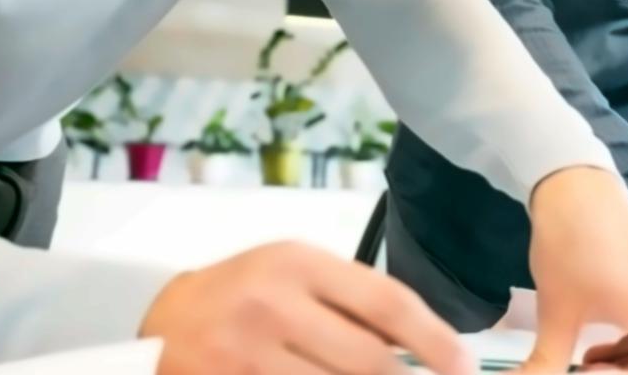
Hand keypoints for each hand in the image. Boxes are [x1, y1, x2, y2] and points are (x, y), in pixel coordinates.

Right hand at [141, 240, 471, 374]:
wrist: (162, 326)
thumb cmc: (242, 294)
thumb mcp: (294, 274)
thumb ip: (353, 302)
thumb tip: (424, 345)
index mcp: (297, 264)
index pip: (387, 304)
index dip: (435, 340)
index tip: (465, 366)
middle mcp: (272, 307)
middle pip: (369, 362)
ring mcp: (246, 357)